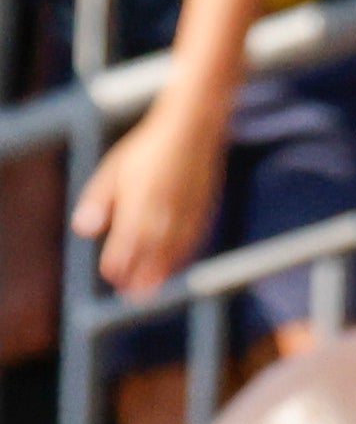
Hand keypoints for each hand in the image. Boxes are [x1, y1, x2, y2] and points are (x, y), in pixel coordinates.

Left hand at [70, 91, 224, 295]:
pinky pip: (194, 237)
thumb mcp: (113, 169)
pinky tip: (177, 263)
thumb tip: (83, 230)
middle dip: (142, 274)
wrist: (193, 126)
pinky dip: (184, 254)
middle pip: (152, 250)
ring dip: (163, 270)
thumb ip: (98, 200)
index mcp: (140, 199)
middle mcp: (166, 208)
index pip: (127, 240)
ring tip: (153, 289)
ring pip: (175, 247)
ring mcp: (188, 208)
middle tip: (133, 297)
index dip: (119, 261)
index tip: (111, 276)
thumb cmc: (147, 148)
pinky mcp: (204, 206)